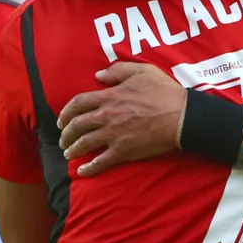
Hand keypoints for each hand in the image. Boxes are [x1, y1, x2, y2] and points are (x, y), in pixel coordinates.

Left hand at [57, 63, 185, 176]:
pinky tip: (82, 172)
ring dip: (73, 149)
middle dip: (66, 133)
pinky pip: (101, 162)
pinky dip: (89, 168)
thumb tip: (98, 76)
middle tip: (62, 139)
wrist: (181, 116)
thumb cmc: (164, 92)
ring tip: (68, 153)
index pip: (78, 103)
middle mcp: (106, 116)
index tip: (61, 120)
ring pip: (85, 143)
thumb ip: (118, 71)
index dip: (66, 112)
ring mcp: (114, 135)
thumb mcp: (142, 71)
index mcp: (109, 97)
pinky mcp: (123, 151)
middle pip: (77, 125)